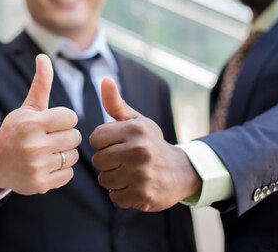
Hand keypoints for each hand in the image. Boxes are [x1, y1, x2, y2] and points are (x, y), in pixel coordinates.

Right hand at [0, 54, 81, 194]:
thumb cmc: (14, 131)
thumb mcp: (26, 108)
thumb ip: (40, 84)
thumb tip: (44, 56)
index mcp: (31, 124)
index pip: (71, 117)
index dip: (63, 119)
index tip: (51, 123)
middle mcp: (34, 145)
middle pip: (75, 136)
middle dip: (65, 135)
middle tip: (50, 138)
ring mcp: (37, 167)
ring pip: (73, 156)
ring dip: (64, 153)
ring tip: (48, 151)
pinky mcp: (40, 184)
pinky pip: (68, 174)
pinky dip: (61, 170)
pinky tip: (46, 165)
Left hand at [89, 78, 200, 211]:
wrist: (181, 171)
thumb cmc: (150, 143)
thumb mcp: (136, 121)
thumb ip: (116, 103)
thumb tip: (105, 79)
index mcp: (135, 130)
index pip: (95, 138)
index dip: (103, 143)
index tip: (117, 144)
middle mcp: (139, 150)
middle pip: (98, 160)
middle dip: (107, 162)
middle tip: (124, 160)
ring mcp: (142, 174)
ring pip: (104, 180)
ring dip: (114, 179)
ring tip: (130, 173)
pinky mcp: (144, 195)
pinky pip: (115, 197)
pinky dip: (122, 194)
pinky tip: (135, 186)